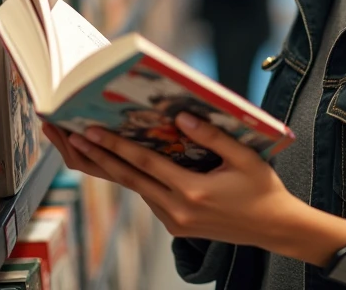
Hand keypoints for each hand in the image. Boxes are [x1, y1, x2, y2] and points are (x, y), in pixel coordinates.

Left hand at [41, 115, 302, 249]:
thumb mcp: (244, 158)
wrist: (275, 228)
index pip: (145, 165)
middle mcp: (178, 210)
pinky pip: (149, 198)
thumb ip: (212, 137)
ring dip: (110, 167)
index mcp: (193, 193)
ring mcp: (175, 221)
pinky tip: (121, 162)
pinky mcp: (177, 226)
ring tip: (85, 145)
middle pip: (128, 179)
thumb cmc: (263, 190)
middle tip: (69, 136)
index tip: (90, 131)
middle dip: (96, 156)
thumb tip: (181, 117)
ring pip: (136, 189)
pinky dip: (134, 179)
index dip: (115, 146)